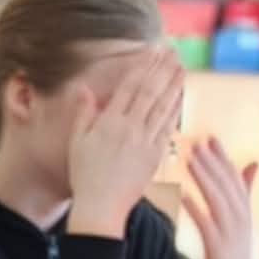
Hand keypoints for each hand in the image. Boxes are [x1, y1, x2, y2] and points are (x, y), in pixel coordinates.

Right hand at [66, 46, 185, 239]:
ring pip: (162, 107)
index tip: (151, 51)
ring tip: (181, 68)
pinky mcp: (155, 156)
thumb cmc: (85, 176)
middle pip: (149, 92)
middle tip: (172, 52)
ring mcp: (145, 142)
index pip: (129, 86)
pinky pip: (167, 128)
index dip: (142, 66)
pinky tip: (180, 98)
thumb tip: (84, 88)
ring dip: (173, 85)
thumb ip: (83, 113)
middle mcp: (130, 128)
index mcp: (109, 122)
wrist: (101, 207)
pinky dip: (175, 111)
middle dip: (162, 69)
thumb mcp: (77, 142)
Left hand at [179, 138, 258, 258]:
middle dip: (211, 162)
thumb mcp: (243, 219)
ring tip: (189, 159)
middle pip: (226, 184)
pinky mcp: (218, 246)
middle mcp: (241, 217)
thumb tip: (254, 162)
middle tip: (196, 143)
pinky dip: (195, 207)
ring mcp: (230, 231)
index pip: (234, 177)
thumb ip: (246, 191)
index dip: (223, 157)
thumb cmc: (234, 251)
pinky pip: (205, 223)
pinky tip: (183, 194)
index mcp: (244, 209)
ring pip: (217, 199)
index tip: (210, 138)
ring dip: (204, 177)